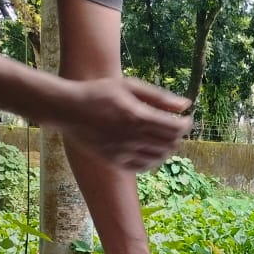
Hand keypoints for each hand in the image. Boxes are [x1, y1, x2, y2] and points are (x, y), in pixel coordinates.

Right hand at [52, 78, 192, 171]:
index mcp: (137, 117)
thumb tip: (186, 105)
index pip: (175, 128)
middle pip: (170, 144)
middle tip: (176, 127)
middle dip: (178, 136)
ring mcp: (122, 151)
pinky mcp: (113, 161)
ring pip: (158, 157)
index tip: (186, 119)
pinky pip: (142, 167)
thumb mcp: (130, 86)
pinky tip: (151, 150)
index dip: (186, 124)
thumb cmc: (99, 92)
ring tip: (165, 138)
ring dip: (168, 148)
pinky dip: (153, 160)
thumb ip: (159, 97)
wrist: (67, 109)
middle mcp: (131, 137)